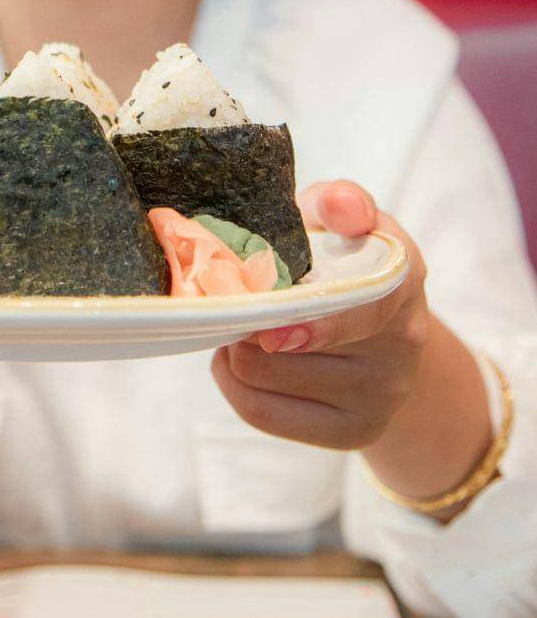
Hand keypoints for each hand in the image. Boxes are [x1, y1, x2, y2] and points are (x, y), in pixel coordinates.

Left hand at [212, 180, 430, 449]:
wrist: (383, 342)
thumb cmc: (344, 266)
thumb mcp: (343, 223)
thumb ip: (339, 203)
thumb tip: (342, 205)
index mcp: (402, 280)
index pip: (364, 304)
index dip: (317, 323)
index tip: (269, 332)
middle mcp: (404, 344)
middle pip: (284, 343)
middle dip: (246, 320)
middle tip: (237, 304)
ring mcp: (382, 396)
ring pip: (259, 374)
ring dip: (233, 349)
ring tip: (246, 329)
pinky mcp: (352, 434)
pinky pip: (259, 412)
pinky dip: (232, 384)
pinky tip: (241, 362)